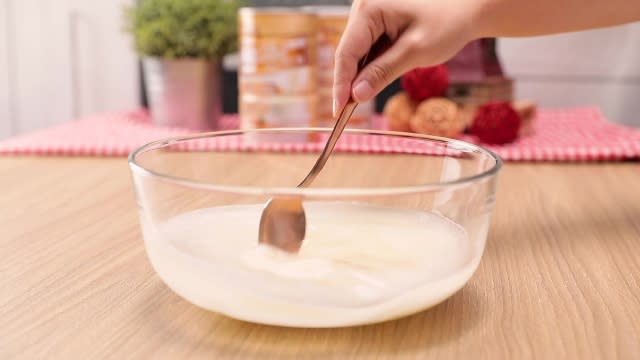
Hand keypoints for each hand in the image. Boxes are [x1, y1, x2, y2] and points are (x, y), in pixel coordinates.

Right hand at [332, 0, 477, 114]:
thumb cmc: (448, 22)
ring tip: (358, 103)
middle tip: (346, 114)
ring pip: (356, 53)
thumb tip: (356, 95)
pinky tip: (372, 84)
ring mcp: (370, 13)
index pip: (346, 52)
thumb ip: (383, 73)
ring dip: (359, 77)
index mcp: (370, 9)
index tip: (339, 111)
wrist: (468, 7)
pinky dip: (369, 68)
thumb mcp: (415, 52)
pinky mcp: (377, 21)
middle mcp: (364, 7)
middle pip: (348, 52)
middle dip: (348, 83)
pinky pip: (367, 49)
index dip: (340, 84)